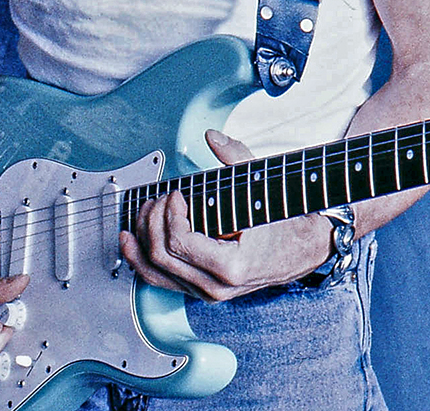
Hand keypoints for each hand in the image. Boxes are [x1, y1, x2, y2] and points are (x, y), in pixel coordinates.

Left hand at [120, 130, 333, 300]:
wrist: (299, 251)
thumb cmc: (282, 222)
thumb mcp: (262, 186)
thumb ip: (237, 159)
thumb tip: (212, 138)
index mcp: (232, 266)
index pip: (180, 243)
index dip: (170, 214)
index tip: (177, 194)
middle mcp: (216, 286)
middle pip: (161, 256)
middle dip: (153, 220)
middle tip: (161, 197)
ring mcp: (206, 292)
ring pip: (154, 271)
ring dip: (141, 237)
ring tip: (143, 211)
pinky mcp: (198, 290)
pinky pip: (159, 280)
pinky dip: (139, 258)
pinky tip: (129, 239)